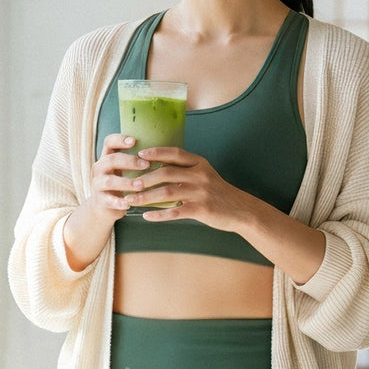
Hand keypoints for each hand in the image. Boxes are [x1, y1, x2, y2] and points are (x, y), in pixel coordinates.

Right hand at [89, 133, 151, 216]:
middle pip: (111, 159)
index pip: (109, 142)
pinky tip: (128, 204)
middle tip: (146, 165)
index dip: (120, 140)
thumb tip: (164, 149)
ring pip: (109, 180)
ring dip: (126, 183)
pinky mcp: (100, 200)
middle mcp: (100, 168)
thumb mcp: (125, 169)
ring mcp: (98, 184)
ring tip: (140, 186)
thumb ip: (137, 159)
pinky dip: (118, 202)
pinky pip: (107, 200)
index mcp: (107, 157)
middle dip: (129, 161)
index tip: (134, 141)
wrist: (105, 206)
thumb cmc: (122, 183)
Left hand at [124, 146, 248, 230]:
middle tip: (128, 182)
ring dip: (146, 196)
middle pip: (166, 173)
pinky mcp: (202, 210)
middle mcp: (200, 175)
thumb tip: (159, 167)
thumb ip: (186, 170)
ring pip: (167, 192)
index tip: (140, 154)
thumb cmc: (218, 192)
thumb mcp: (205, 174)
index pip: (175, 153)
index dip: (157, 153)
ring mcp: (201, 193)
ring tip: (130, 200)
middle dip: (144, 178)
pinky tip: (146, 216)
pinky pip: (176, 212)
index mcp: (200, 164)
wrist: (241, 210)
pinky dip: (159, 214)